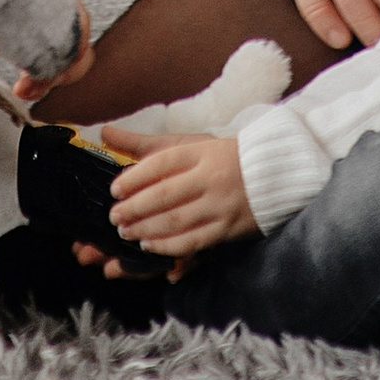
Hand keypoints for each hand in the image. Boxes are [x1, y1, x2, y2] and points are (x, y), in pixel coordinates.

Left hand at [107, 129, 255, 266]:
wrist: (275, 172)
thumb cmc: (223, 157)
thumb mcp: (189, 142)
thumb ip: (147, 144)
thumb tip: (105, 132)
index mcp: (200, 152)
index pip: (161, 164)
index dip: (134, 178)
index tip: (115, 190)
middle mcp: (210, 177)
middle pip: (164, 195)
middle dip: (135, 209)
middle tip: (114, 217)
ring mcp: (219, 204)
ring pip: (175, 221)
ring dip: (146, 229)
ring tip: (126, 233)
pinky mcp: (227, 228)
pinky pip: (192, 242)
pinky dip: (167, 246)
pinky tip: (149, 246)